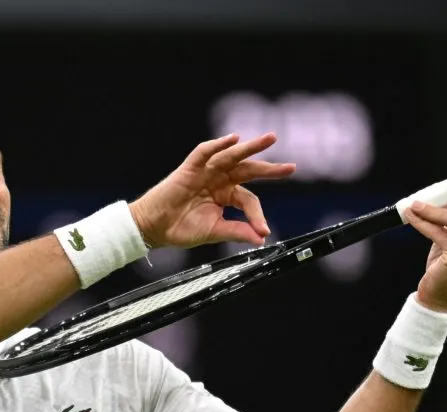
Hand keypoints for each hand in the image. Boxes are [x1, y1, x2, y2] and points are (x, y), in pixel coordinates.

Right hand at [129, 133, 295, 248]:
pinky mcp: (190, 168)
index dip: (257, 214)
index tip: (264, 229)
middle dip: (269, 168)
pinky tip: (233, 139)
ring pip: (231, 156)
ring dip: (250, 147)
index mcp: (225, 195)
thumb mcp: (214, 231)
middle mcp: (219, 180)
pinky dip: (219, 144)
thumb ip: (237, 231)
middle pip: (248, 170)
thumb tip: (261, 238)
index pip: (249, 199)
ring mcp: (205, 172)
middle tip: (291, 167)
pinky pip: (205, 152)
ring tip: (270, 139)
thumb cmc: (181, 229)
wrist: (155, 228)